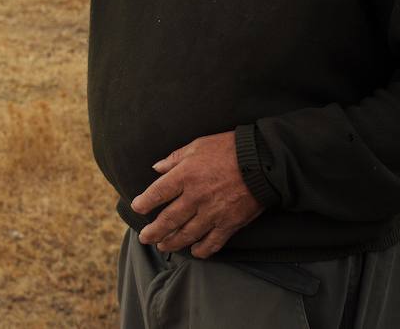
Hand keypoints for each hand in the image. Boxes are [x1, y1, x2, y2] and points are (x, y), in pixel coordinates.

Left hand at [130, 131, 263, 258]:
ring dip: (173, 243)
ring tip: (163, 247)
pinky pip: (213, 242)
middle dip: (154, 232)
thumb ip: (174, 158)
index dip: (144, 203)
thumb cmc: (228, 149)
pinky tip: (194, 253)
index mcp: (185, 176)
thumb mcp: (196, 146)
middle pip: (169, 219)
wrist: (262, 161)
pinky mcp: (230, 223)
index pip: (157, 193)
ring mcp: (213, 213)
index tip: (137, 208)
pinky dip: (202, 250)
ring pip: (187, 234)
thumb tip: (156, 168)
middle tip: (145, 238)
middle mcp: (195, 197)